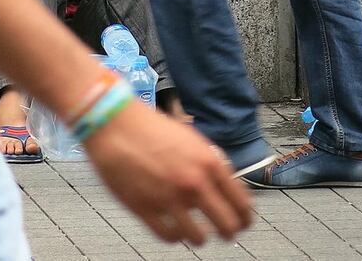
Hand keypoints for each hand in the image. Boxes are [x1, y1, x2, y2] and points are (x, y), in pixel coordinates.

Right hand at [83, 101, 252, 244]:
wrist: (116, 124)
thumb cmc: (151, 128)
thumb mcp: (192, 139)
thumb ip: (211, 163)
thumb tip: (226, 186)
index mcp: (209, 163)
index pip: (241, 202)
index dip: (246, 217)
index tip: (244, 222)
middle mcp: (193, 183)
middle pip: (227, 225)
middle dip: (230, 233)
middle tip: (227, 234)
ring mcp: (169, 198)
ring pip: (199, 238)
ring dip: (200, 237)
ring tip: (197, 233)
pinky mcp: (145, 209)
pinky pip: (169, 237)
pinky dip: (175, 237)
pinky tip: (175, 230)